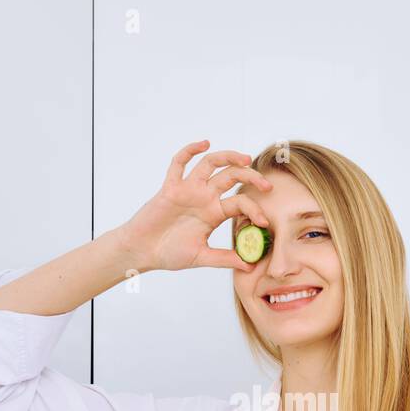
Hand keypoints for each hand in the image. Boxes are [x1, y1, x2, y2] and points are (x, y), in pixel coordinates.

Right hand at [115, 140, 273, 272]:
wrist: (142, 252)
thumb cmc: (169, 254)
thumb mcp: (201, 257)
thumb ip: (224, 259)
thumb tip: (249, 266)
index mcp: (214, 213)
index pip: (240, 202)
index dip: (255, 209)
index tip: (264, 222)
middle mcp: (204, 197)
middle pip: (232, 176)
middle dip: (251, 177)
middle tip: (267, 186)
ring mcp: (188, 190)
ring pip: (211, 164)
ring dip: (229, 157)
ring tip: (245, 159)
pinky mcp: (170, 187)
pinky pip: (179, 163)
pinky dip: (190, 150)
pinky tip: (204, 144)